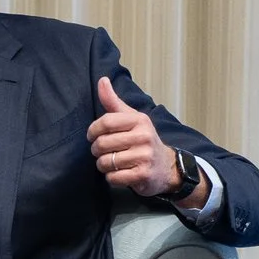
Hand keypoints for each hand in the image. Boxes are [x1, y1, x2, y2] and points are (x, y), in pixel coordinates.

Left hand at [86, 75, 178, 199]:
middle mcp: (144, 136)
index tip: (93, 136)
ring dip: (103, 165)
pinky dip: (112, 178)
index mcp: (139, 120)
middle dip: (97, 150)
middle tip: (104, 152)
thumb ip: (113, 102)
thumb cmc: (142, 140)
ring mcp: (145, 156)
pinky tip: (121, 173)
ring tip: (113, 163)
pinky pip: (113, 177)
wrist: (166, 166)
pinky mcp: (143, 175)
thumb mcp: (131, 118)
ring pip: (105, 162)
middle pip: (102, 144)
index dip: (92, 131)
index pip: (105, 122)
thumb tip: (102, 80)